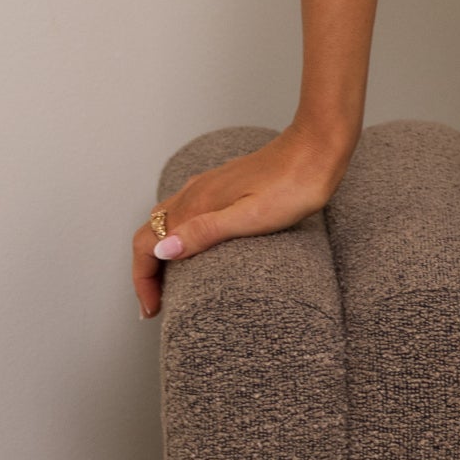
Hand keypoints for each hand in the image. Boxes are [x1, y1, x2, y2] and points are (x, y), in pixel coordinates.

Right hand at [130, 122, 350, 316]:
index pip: (146, 244)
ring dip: (158, 254)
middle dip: (146, 272)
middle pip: (149, 233)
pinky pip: (184, 212)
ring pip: (165, 222)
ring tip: (169, 284)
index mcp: (196, 204)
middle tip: (156, 305)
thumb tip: (162, 250)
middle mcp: (194, 193)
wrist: (317, 149)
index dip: (142, 281)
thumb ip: (206, 232)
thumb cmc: (293, 186)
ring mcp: (208, 186)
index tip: (152, 309)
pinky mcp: (223, 185)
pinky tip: (194, 248)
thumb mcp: (252, 217)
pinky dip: (175, 236)